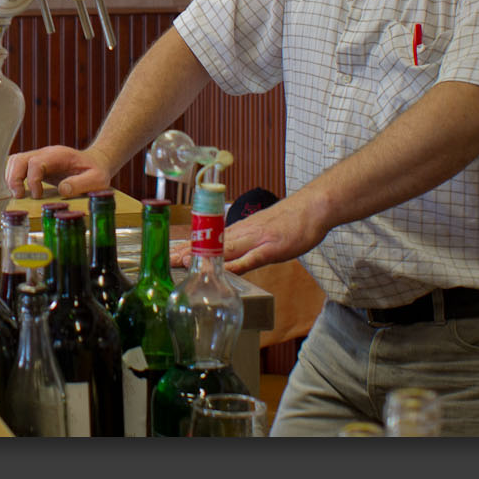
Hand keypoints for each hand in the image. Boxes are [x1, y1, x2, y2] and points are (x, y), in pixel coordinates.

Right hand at [4, 145, 111, 199]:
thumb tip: (62, 190)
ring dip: (11, 178)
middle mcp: (46, 154)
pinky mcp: (36, 166)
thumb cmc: (97, 172)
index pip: (36, 162)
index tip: (37, 195)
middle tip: (18, 196)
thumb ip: (82, 184)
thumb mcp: (97, 179)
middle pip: (19, 159)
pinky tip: (20, 192)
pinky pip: (18, 167)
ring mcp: (39, 158)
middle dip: (14, 178)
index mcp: (59, 155)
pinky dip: (13, 178)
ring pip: (15, 162)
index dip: (32, 180)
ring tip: (18, 195)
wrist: (96, 163)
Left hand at [171, 189, 328, 274]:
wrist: (313, 207)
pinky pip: (251, 259)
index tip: (170, 254)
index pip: (210, 239)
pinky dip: (235, 265)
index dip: (189, 247)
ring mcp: (257, 240)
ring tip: (183, 262)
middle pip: (211, 244)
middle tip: (165, 260)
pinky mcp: (272, 248)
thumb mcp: (263, 232)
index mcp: (241, 231)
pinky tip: (222, 271)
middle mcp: (244, 233)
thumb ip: (247, 244)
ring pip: (225, 249)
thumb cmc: (291, 220)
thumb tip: (234, 253)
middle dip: (188, 252)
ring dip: (203, 256)